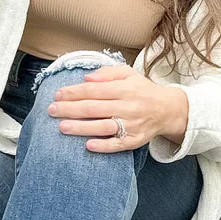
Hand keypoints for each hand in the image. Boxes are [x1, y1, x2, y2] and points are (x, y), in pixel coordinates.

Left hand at [48, 64, 187, 152]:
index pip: (93, 90)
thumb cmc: (142, 89)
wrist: (169, 110)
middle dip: (70, 109)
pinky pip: (118, 145)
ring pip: (103, 127)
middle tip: (52, 110)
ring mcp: (132, 125)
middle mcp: (128, 107)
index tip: (57, 94)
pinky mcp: (136, 140)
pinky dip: (104, 146)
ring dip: (81, 128)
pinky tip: (88, 145)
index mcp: (124, 89)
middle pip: (94, 108)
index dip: (74, 92)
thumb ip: (107, 73)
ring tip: (62, 127)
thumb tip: (86, 78)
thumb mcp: (128, 73)